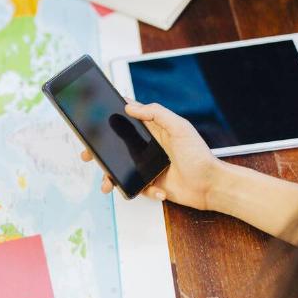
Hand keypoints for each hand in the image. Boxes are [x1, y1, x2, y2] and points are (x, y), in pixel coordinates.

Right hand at [82, 102, 222, 210]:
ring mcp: (149, 166)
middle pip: (117, 146)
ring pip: (121, 169)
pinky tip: (158, 190)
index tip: (94, 120)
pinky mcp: (151, 183)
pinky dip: (144, 190)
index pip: (128, 119)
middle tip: (87, 155)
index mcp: (154, 130)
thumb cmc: (199, 155)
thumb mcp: (179, 127)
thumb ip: (156, 114)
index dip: (111, 118)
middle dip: (100, 152)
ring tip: (106, 184)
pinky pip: (137, 187)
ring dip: (110, 177)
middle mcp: (148, 147)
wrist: (211, 186)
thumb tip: (130, 106)